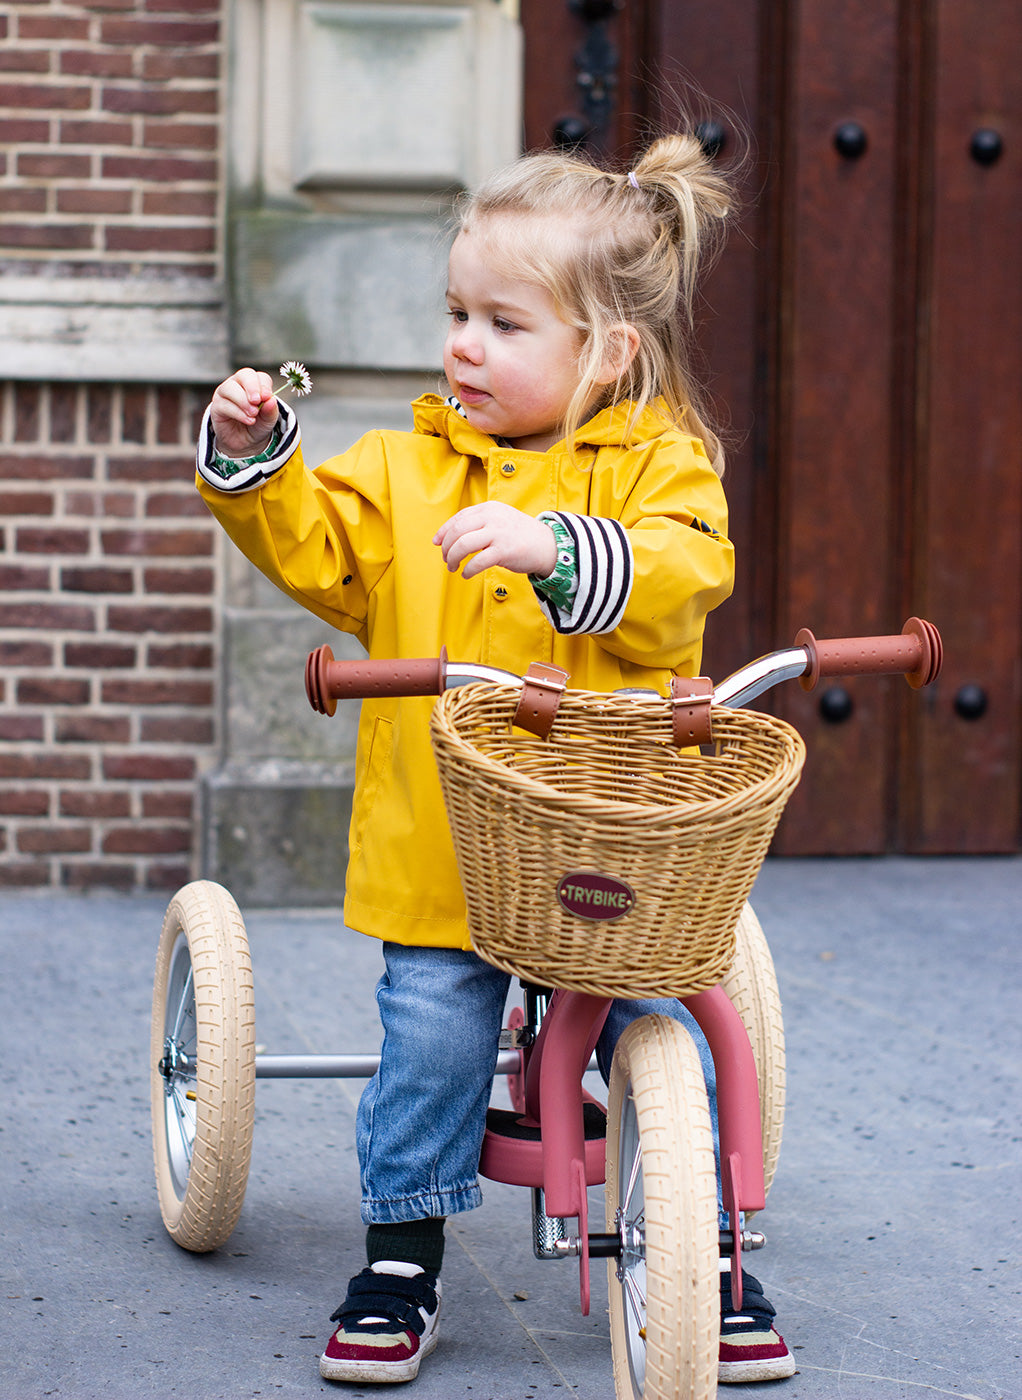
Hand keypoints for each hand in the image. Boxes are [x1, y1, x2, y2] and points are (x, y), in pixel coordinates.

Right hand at [208, 368, 278, 457]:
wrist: (245, 442)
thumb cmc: (257, 425)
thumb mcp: (268, 420)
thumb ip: (271, 410)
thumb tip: (271, 400)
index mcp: (254, 384)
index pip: (259, 376)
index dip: (264, 385)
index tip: (267, 397)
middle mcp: (238, 384)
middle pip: (243, 375)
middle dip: (252, 387)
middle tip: (257, 401)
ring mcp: (225, 394)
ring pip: (230, 388)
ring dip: (243, 401)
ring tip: (253, 414)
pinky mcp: (216, 407)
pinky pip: (224, 404)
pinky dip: (238, 413)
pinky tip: (248, 420)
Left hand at [433, 503, 556, 579]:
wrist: (548, 545)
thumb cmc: (520, 535)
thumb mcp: (500, 519)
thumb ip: (479, 523)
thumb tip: (451, 536)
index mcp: (489, 508)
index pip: (459, 518)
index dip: (444, 531)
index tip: (437, 543)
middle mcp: (492, 517)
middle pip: (457, 531)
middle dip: (446, 547)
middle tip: (446, 559)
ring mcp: (499, 533)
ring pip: (463, 545)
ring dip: (453, 558)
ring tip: (453, 567)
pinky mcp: (504, 551)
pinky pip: (477, 562)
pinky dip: (467, 570)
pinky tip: (466, 574)